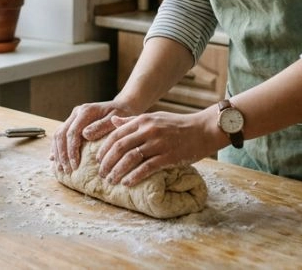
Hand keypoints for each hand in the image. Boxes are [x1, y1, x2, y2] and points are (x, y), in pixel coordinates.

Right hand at [50, 100, 137, 172]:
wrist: (121, 107)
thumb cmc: (121, 115)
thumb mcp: (115, 119)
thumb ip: (101, 126)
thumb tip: (85, 135)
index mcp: (85, 111)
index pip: (72, 132)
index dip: (71, 150)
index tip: (75, 165)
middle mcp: (76, 113)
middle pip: (61, 134)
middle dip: (62, 154)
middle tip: (67, 170)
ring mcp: (73, 118)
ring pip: (58, 135)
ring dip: (58, 153)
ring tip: (61, 169)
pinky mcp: (72, 123)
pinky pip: (60, 135)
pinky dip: (56, 148)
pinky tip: (55, 159)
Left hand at [96, 108, 226, 186]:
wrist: (203, 129)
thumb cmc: (177, 125)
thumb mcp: (154, 118)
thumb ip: (133, 121)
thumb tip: (113, 121)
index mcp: (143, 120)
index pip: (116, 134)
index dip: (104, 148)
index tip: (98, 160)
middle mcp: (148, 130)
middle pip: (120, 147)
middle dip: (107, 162)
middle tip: (101, 174)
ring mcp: (159, 143)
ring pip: (131, 158)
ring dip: (118, 171)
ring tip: (111, 180)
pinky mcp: (169, 156)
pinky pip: (147, 168)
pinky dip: (134, 176)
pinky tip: (127, 183)